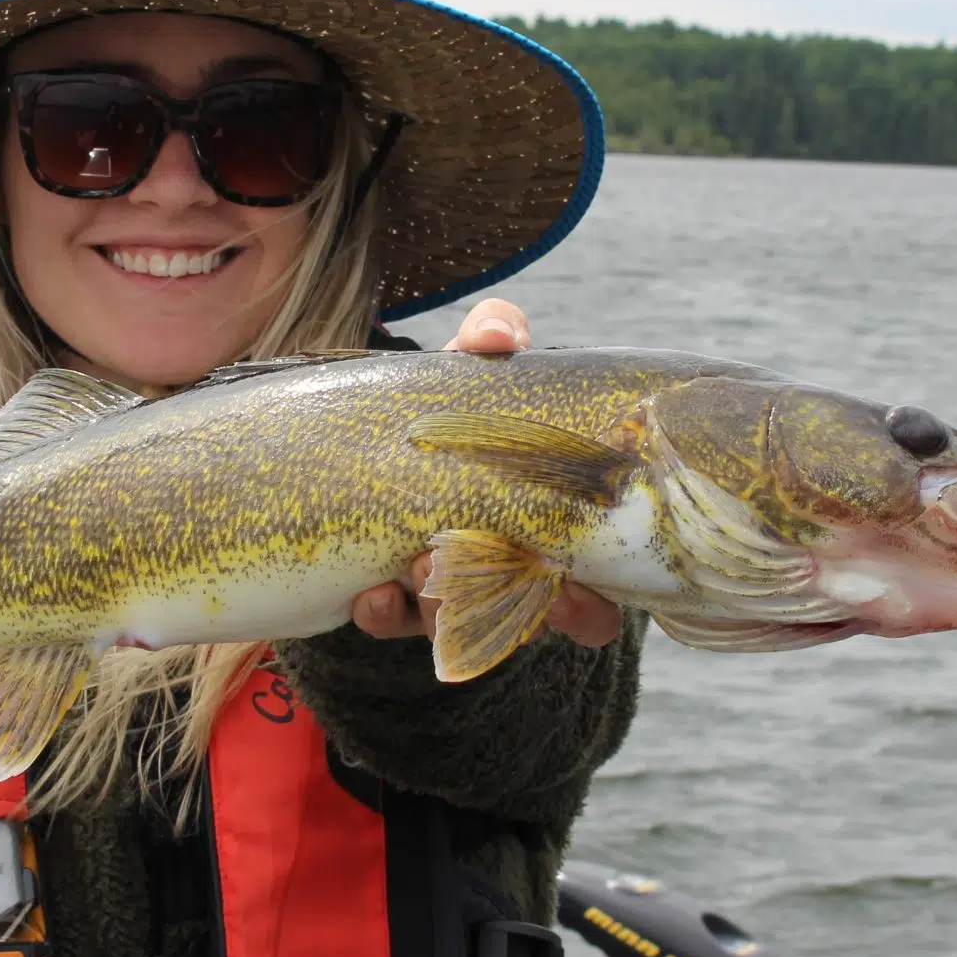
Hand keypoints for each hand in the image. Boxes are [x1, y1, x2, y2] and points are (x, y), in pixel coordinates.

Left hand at [350, 297, 620, 661]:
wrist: (370, 437)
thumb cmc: (452, 400)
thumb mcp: (478, 368)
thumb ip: (495, 337)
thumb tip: (496, 336)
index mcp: (548, 530)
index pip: (586, 600)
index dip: (584, 613)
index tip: (572, 600)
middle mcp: (505, 572)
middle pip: (524, 617)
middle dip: (509, 602)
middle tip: (494, 573)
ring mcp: (449, 587)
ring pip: (458, 618)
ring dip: (443, 599)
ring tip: (424, 568)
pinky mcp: (395, 600)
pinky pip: (393, 621)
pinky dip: (385, 612)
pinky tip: (372, 596)